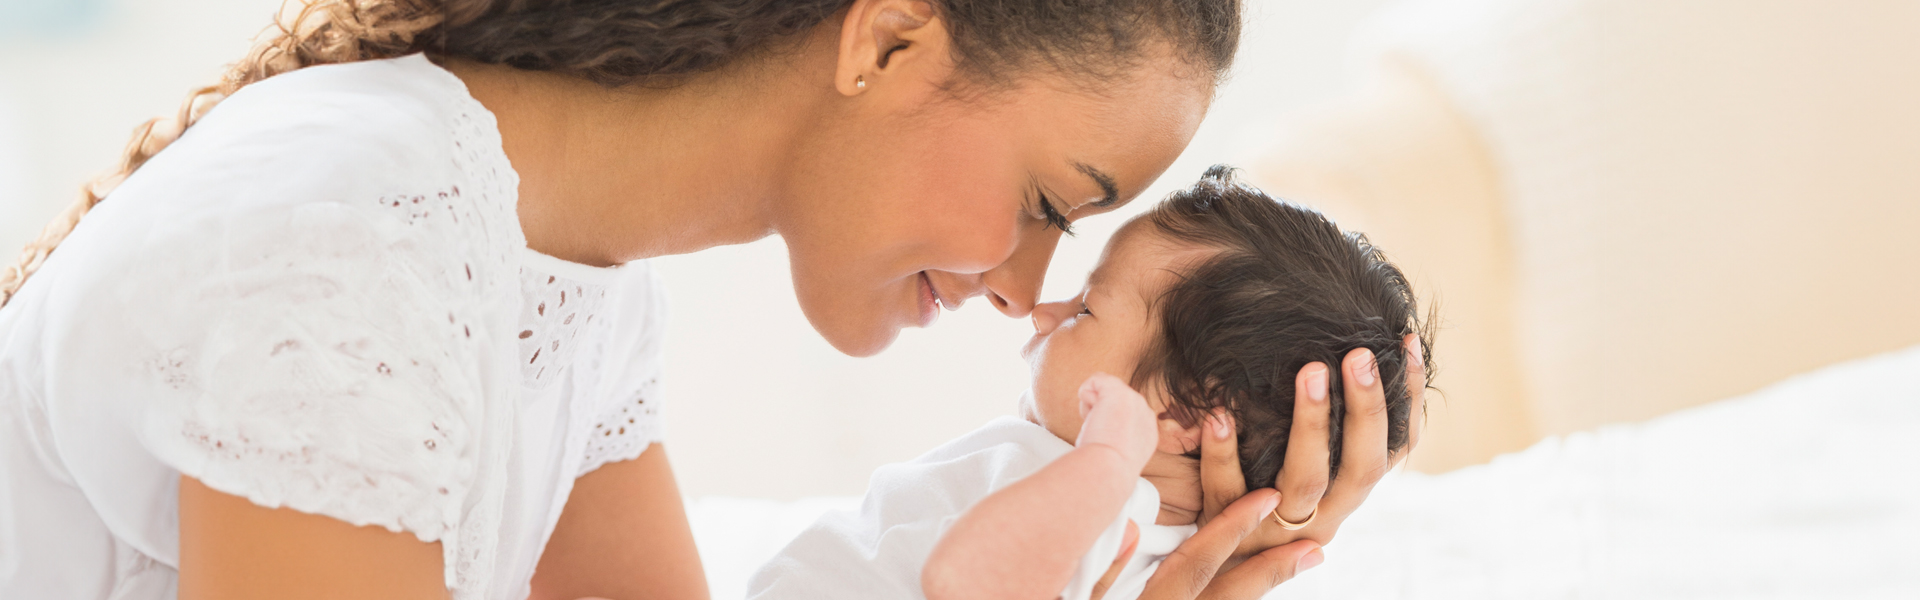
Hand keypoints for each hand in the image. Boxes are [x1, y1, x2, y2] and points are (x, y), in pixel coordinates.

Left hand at [1077, 372, 1158, 470]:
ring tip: (1095, 426)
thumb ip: (1115, 438)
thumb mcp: (1117, 455)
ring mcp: (1135, 400)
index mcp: (1147, 432)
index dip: (1107, 425)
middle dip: (1101, 413)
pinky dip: (1085, 393)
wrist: (1109, 469)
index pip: (1123, 416)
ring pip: (1104, 390)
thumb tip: (1098, 426)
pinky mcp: (1119, 391)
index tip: (1104, 444)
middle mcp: (1145, 413)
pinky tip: (1090, 414)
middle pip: (1114, 402)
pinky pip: (1096, 380)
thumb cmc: (1105, 470)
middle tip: (1098, 435)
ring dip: (1092, 406)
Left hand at [1145, 334, 1427, 597]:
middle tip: (1360, 355)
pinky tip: (1218, 414)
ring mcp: (1278, 528)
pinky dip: (1223, 452)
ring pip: (1306, 480)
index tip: (1407, 344)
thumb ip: (1325, 433)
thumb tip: (1345, 358)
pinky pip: (1228, 491)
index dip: (1406, 400)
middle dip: (1366, 410)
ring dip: (1312, 424)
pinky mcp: (1230, 530)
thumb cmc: (1259, 497)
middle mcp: (1324, 517)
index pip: (1393, 449)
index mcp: (1347, 496)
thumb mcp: (1303, 471)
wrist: (1211, 566)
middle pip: (1362, 468)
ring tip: (1309, 371)